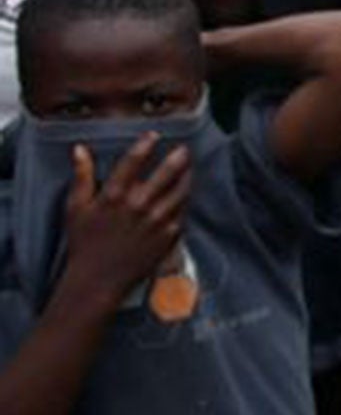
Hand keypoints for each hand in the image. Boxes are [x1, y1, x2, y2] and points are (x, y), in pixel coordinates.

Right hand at [61, 136, 192, 306]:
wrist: (98, 279)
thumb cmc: (84, 243)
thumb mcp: (76, 208)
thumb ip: (81, 176)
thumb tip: (80, 149)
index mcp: (114, 196)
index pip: (133, 162)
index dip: (145, 145)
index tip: (154, 134)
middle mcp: (138, 206)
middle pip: (166, 173)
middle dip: (178, 158)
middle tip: (184, 149)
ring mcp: (156, 221)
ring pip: (180, 191)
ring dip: (187, 177)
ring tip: (189, 168)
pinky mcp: (168, 235)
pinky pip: (182, 211)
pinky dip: (185, 200)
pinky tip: (186, 193)